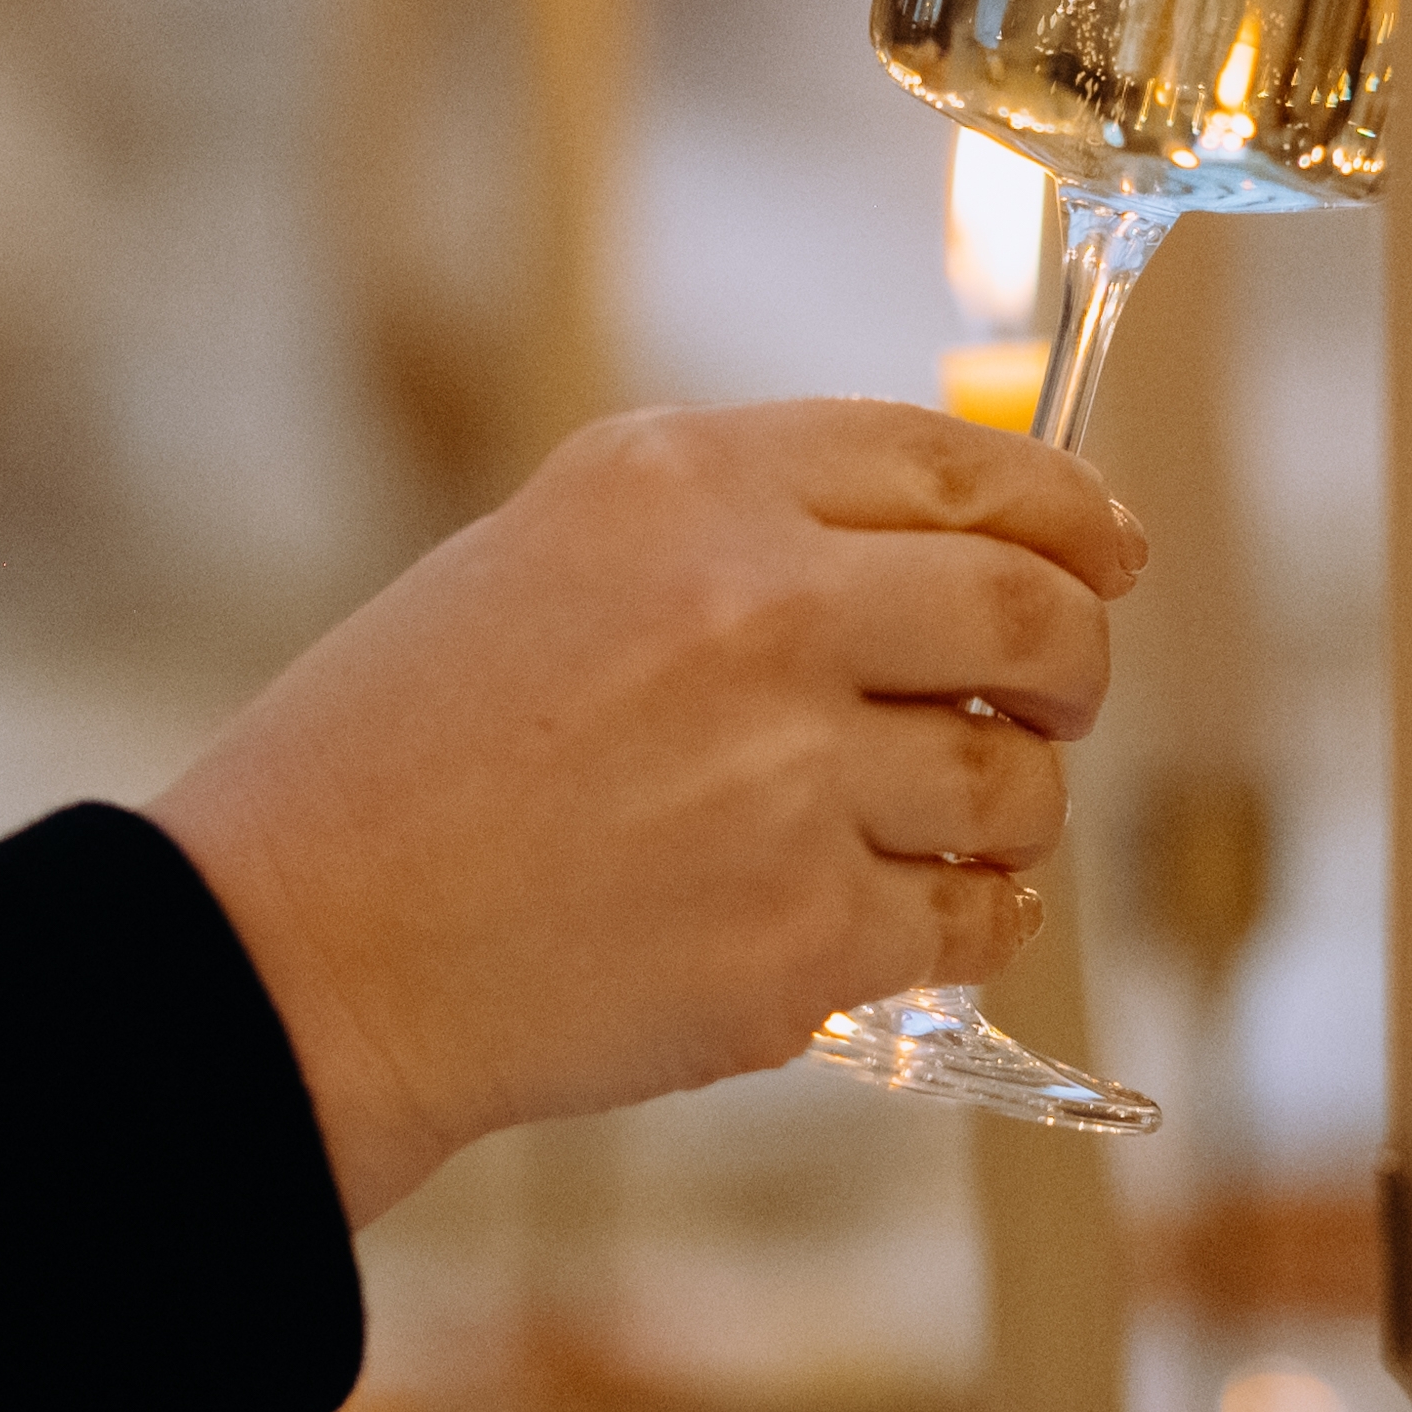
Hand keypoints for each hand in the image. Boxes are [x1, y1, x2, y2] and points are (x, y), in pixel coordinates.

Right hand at [145, 401, 1144, 1223]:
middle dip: (1075, 657)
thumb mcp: (558, 546)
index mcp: (688, 484)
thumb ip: (748, 519)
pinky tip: (917, 914)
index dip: (1068, 512)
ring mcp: (786, 777)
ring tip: (946, 822)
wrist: (305, 944)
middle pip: (1035, 610)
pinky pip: (973, 919)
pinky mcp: (798, 936)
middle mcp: (756, 607)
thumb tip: (965, 535)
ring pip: (1020, 781)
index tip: (1105, 552)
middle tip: (1055, 694)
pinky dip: (971, 920)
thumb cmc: (413, 749)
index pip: (962, 466)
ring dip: (1013, 805)